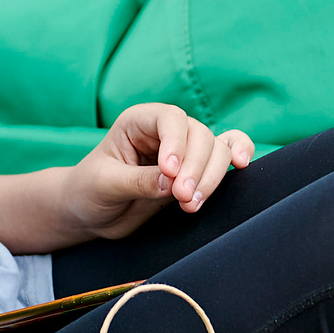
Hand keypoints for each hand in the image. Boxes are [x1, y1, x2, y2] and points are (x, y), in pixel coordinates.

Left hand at [58, 104, 254, 241]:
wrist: (92, 212)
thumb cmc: (90, 190)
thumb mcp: (105, 185)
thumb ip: (138, 181)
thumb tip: (171, 182)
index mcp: (139, 122)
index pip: (169, 119)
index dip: (177, 144)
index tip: (170, 174)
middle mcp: (165, 131)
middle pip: (199, 136)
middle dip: (196, 169)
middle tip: (183, 200)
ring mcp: (185, 150)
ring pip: (216, 149)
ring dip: (212, 177)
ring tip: (191, 205)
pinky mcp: (197, 170)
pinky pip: (226, 153)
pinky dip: (239, 153)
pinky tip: (243, 165)